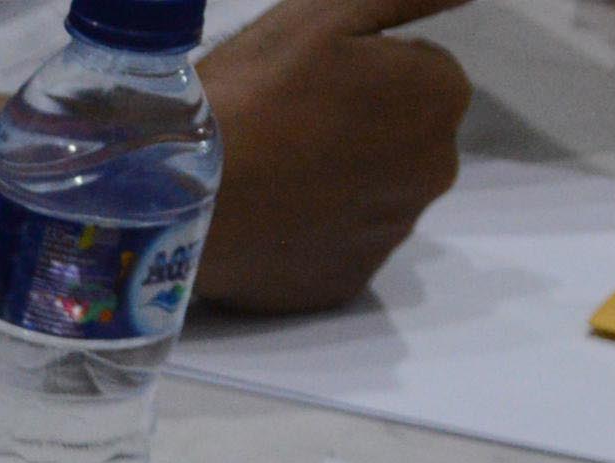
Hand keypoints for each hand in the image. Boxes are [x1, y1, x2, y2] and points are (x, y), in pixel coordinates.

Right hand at [193, 0, 468, 315]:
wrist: (174, 197)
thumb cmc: (252, 91)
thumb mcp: (326, 9)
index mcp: (440, 98)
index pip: (420, 72)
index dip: (364, 71)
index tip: (310, 80)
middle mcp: (434, 172)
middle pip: (403, 137)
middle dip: (361, 129)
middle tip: (286, 125)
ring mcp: (390, 234)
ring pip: (372, 193)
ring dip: (337, 181)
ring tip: (271, 173)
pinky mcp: (346, 283)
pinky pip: (338, 246)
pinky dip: (312, 232)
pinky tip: (269, 216)